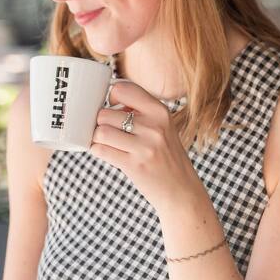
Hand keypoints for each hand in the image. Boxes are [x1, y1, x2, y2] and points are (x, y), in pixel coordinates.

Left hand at [89, 81, 205, 212]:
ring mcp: (144, 147)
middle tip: (110, 131)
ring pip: (101, 131)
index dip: (112, 97)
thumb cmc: (167, 157)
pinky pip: (101, 150)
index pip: (123, 89)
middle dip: (101, 123)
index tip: (114, 108)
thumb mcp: (163, 127)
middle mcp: (154, 126)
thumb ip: (141, 112)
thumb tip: (110, 101)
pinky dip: (98, 150)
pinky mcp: (134, 165)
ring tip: (107, 143)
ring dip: (98, 138)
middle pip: (105, 113)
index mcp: (160, 112)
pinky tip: (107, 153)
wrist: (181, 191)